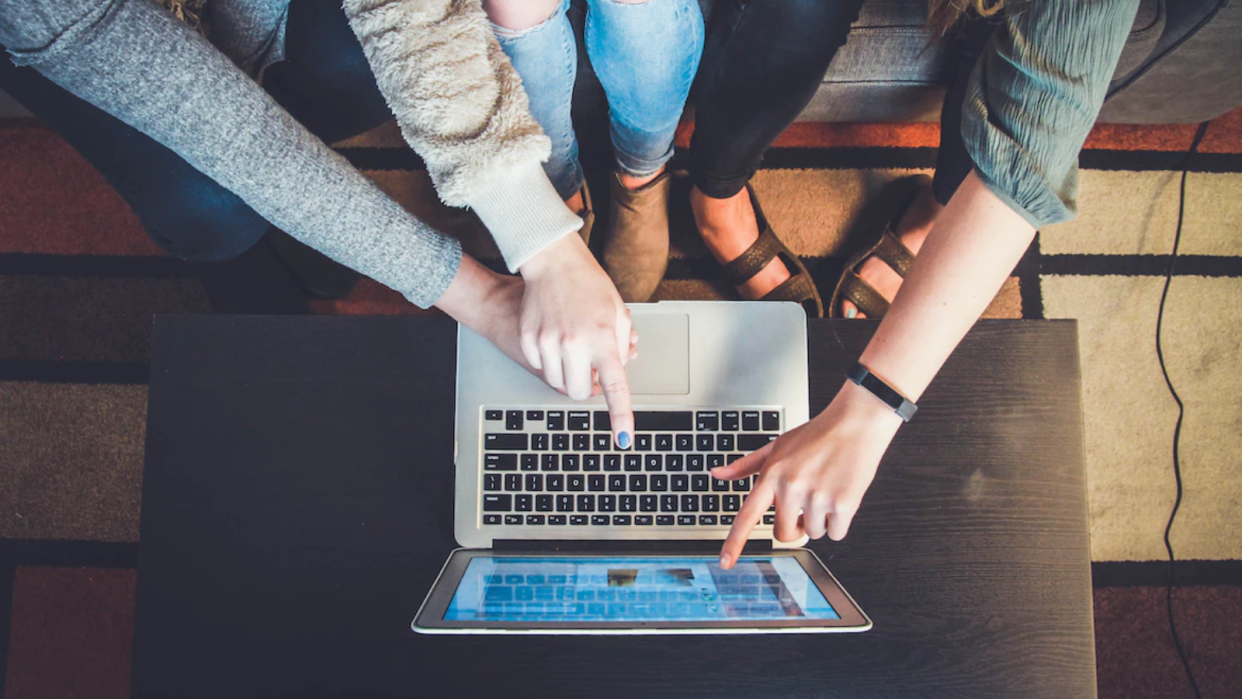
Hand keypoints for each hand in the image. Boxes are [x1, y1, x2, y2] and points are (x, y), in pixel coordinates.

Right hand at [517, 234, 636, 445]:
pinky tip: (554, 336)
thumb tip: (619, 371)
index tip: (624, 438)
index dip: (621, 416)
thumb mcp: (618, 313)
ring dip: (567, 373)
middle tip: (590, 367)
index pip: (615, 387)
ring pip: (557, 382)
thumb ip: (622, 346)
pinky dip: (549, 359)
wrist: (553, 262)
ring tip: (572, 345)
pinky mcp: (528, 339)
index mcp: (603, 339)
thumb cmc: (589, 285)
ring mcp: (548, 342)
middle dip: (585, 386)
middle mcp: (574, 344)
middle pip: (578, 392)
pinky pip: (540, 366)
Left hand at [712, 381, 903, 567]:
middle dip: (795, 526)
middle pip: (784, 534)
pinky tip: (841, 496)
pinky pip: (835, 533)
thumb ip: (746, 465)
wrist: (855, 423)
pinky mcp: (843, 504)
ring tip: (826, 490)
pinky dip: (839, 522)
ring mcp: (817, 497)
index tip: (725, 562)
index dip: (735, 542)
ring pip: (813, 533)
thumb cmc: (816, 435)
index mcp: (772, 474)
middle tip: (805, 506)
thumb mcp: (776, 446)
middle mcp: (792, 487)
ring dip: (820, 520)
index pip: (748, 515)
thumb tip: (717, 474)